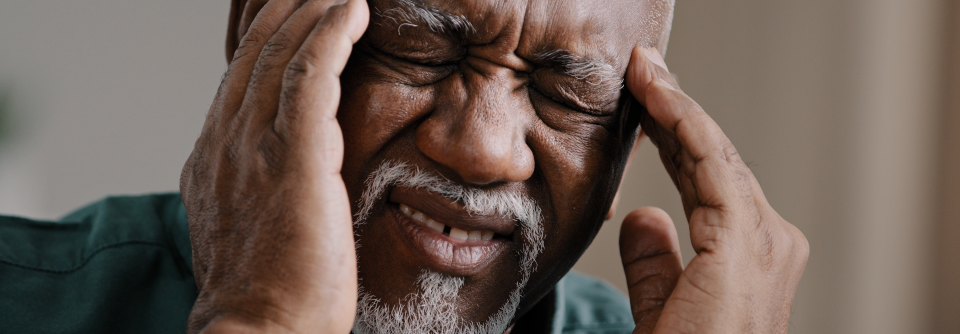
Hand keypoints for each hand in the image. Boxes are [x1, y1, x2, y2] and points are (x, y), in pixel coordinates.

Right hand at [179, 0, 367, 332]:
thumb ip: (255, 185)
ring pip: (280, 53)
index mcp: (214, 156)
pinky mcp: (292, 159)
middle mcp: (224, 141)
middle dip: (290, 9)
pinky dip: (331, 35)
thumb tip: (279, 168)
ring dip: (314, 11)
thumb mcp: (248, 225)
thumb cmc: (268, 293)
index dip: (269, 35)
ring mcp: (253, 147)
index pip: (240, 75)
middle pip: (256, 51)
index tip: (298, 13)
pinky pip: (309, 76)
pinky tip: (353, 11)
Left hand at [619, 47, 808, 332]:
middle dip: (676, 113)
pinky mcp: (746, 242)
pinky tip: (659, 98)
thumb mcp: (662, 308)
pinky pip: (713, 167)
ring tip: (644, 73)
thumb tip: (642, 217)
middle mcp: (769, 241)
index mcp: (750, 255)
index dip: (676, 138)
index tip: (644, 105)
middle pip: (715, 161)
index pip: (709, 181)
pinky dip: (686, 125)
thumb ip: (656, 263)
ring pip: (715, 154)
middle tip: (642, 72)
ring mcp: (764, 240)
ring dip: (677, 107)